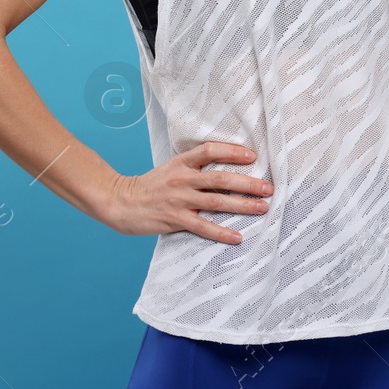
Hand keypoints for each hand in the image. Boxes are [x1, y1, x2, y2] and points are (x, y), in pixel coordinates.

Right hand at [103, 141, 272, 244]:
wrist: (120, 202)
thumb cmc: (149, 186)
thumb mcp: (170, 168)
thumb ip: (193, 168)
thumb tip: (224, 169)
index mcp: (181, 162)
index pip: (210, 150)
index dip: (232, 151)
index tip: (252, 156)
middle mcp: (182, 179)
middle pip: (220, 178)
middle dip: (247, 183)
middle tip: (268, 188)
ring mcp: (179, 199)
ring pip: (216, 201)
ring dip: (242, 205)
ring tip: (262, 208)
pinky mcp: (174, 219)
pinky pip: (203, 227)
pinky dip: (221, 232)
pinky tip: (236, 237)